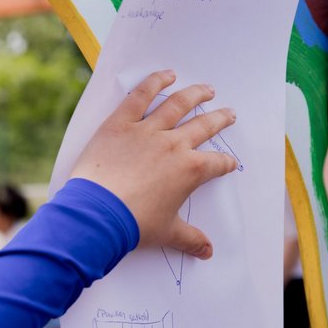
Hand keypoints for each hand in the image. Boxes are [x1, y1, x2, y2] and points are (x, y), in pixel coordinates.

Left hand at [70, 70, 238, 259]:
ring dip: (195, 94)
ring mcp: (148, 131)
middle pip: (204, 126)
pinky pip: (140, 96)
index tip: (229, 163)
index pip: (217, 163)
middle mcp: (174, 145)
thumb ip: (190, 239)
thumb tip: (208, 252)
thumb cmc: (134, 224)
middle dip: (220, 119)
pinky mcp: (121, 123)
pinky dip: (154, 82)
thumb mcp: (167, 233)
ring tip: (206, 88)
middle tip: (229, 113)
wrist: (98, 214)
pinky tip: (166, 75)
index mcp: (190, 171)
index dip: (226, 163)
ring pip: (177, 105)